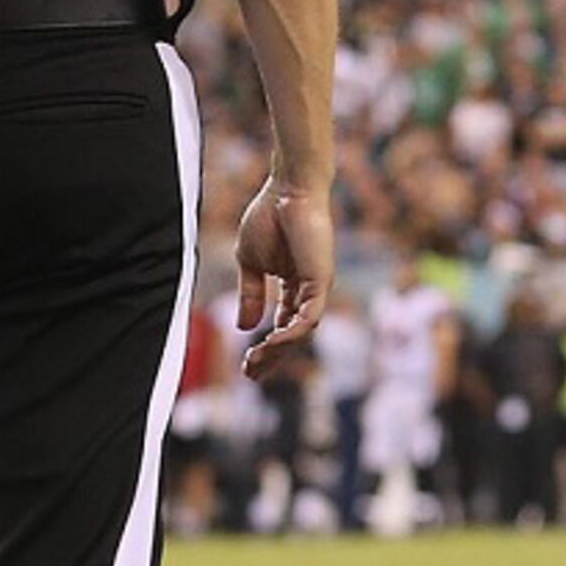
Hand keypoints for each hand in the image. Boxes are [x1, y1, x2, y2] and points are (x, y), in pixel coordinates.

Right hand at [235, 178, 334, 378]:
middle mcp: (309, 290)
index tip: (246, 365)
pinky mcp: (321, 281)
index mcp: (293, 285)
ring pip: (301, 332)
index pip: (282, 325)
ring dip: (278, 351)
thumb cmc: (269, 216)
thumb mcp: (250, 262)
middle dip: (271, 358)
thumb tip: (243, 326)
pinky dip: (290, 334)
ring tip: (255, 362)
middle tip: (250, 374)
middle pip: (292, 335)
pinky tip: (270, 342)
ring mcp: (318, 287)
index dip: (266, 347)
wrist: (287, 190)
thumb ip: (250, 294)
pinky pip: (308, 318)